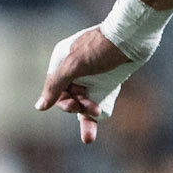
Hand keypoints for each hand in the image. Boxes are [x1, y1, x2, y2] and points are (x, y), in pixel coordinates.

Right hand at [36, 25, 137, 145]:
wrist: (133, 36)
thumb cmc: (102, 48)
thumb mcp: (75, 65)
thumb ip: (55, 85)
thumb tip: (39, 107)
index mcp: (62, 61)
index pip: (55, 89)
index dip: (63, 101)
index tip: (75, 105)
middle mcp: (75, 69)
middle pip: (69, 97)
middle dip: (78, 107)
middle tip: (92, 109)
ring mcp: (91, 75)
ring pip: (84, 101)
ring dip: (86, 117)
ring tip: (89, 136)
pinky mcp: (107, 80)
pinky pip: (98, 99)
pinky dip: (96, 114)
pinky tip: (91, 133)